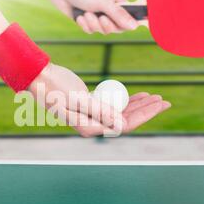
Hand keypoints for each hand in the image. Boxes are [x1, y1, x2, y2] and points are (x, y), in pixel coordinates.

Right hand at [28, 63, 170, 136]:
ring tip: (155, 96)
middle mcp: (92, 124)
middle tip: (165, 101)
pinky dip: (126, 99)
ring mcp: (91, 114)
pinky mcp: (90, 104)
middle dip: (146, 110)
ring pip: (120, 112)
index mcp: (89, 127)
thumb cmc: (55, 87)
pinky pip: (112, 104)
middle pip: (126, 120)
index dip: (144, 115)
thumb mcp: (79, 98)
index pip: (124, 125)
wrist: (38, 76)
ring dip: (138, 104)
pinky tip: (139, 95)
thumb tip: (122, 125)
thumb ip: (101, 111)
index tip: (159, 104)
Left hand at [46, 0, 140, 34]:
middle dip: (105, 25)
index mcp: (118, 1)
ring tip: (86, 13)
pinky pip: (90, 30)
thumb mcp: (103, 3)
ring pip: (101, 30)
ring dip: (93, 24)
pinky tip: (79, 16)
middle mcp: (110, 9)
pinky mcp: (87, 20)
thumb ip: (119, 15)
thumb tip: (134, 26)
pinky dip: (84, 25)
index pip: (128, 19)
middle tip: (100, 18)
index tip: (119, 25)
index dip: (124, 24)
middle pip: (115, 28)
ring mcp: (98, 15)